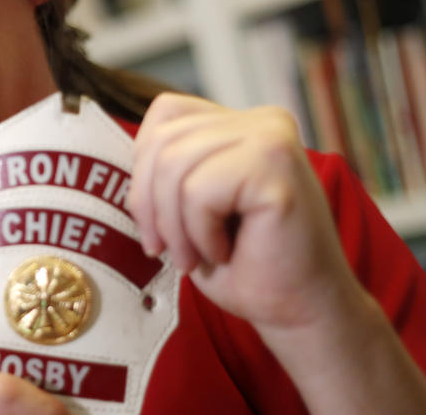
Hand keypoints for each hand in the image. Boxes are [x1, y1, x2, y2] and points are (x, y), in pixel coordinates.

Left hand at [127, 93, 359, 330]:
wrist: (298, 311)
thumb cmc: (244, 264)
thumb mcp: (188, 205)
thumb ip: (165, 167)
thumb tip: (127, 155)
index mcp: (240, 123)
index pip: (165, 114)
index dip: (144, 170)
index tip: (156, 223)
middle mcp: (262, 120)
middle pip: (162, 141)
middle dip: (150, 205)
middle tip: (168, 250)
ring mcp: (272, 137)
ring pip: (174, 165)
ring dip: (174, 226)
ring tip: (198, 256)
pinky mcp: (276, 166)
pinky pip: (200, 191)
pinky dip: (199, 233)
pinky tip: (225, 252)